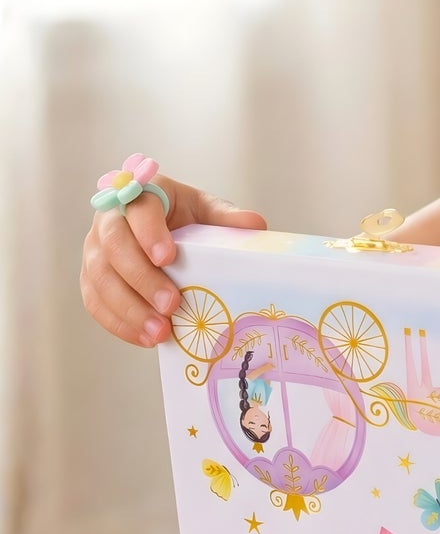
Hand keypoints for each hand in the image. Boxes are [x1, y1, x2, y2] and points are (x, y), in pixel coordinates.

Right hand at [79, 176, 266, 347]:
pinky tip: (145, 339)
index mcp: (140, 195)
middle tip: (171, 304)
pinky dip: (119, 323)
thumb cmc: (185, 216)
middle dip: (142, 278)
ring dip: (129, 309)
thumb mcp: (207, 210)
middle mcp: (110, 219)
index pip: (138, 208)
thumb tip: (254, 225)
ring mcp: (95, 248)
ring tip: (160, 332)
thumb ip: (226, 217)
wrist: (163, 230)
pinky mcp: (90, 277)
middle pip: (114, 246)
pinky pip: (95, 302)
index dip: (149, 232)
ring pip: (99, 278)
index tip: (168, 258)